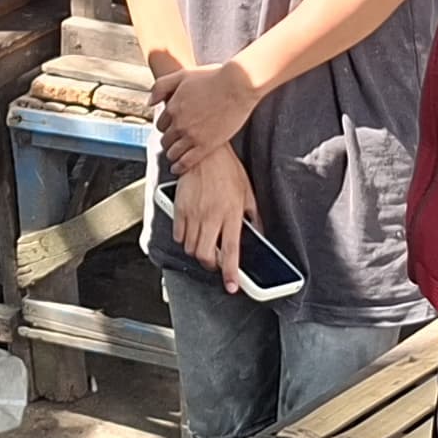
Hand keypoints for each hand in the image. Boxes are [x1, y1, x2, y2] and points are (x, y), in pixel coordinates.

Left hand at [152, 56, 258, 163]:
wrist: (238, 85)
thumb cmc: (214, 78)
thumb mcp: (182, 75)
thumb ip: (161, 86)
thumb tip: (149, 103)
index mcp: (172, 107)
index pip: (161, 124)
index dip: (167, 126)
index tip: (172, 128)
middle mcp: (179, 124)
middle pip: (165, 139)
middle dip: (168, 140)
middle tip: (174, 141)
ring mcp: (191, 136)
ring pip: (173, 152)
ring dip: (172, 154)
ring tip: (176, 155)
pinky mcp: (206, 146)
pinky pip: (186, 162)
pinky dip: (179, 167)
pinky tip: (178, 168)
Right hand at [172, 147, 260, 292]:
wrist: (204, 151)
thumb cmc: (227, 168)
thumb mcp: (248, 192)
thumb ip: (254, 216)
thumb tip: (259, 233)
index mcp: (231, 214)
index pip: (230, 251)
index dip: (230, 273)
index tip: (232, 286)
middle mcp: (211, 216)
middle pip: (205, 255)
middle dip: (210, 265)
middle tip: (214, 262)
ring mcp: (193, 213)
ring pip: (190, 248)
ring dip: (197, 252)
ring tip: (204, 245)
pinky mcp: (179, 208)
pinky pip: (178, 235)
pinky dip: (184, 239)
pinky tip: (191, 232)